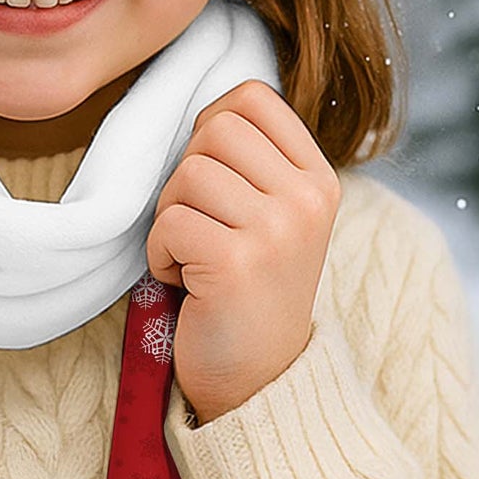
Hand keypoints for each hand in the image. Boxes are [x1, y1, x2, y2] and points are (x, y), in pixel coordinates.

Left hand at [145, 80, 340, 424]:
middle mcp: (306, 200)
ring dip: (171, 218)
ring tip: (194, 258)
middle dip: (187, 177)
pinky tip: (187, 283)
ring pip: (187, 174)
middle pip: (214, 129)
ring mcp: (276, 231)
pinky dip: (161, 254)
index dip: (211, 129)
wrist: (259, 380)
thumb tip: (202, 111)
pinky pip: (169, 222)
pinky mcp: (236, 263)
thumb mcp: (272, 216)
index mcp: (318, 179)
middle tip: (201, 228)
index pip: (251, 98)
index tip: (214, 183)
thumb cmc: (248, 291)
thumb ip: (251, 161)